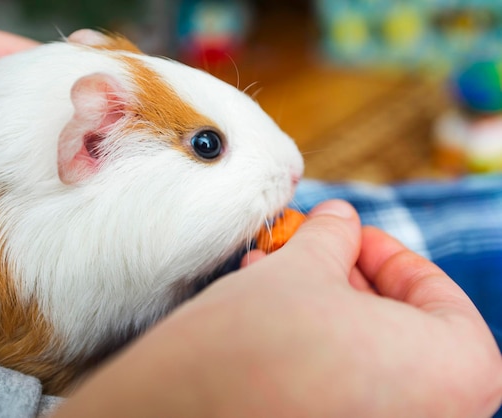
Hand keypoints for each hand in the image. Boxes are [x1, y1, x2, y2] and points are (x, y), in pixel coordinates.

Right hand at [54, 200, 501, 417]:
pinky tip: (273, 313)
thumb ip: (334, 235)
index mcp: (457, 369)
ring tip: (276, 274)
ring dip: (323, 309)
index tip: (348, 233)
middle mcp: (437, 413)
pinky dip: (316, 347)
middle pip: (398, 325)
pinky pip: (346, 386)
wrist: (180, 413)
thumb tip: (339, 220)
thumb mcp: (302, 268)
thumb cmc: (252, 346)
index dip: (384, 251)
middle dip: (343, 278)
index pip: (435, 291)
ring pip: (367, 356)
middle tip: (309, 250)